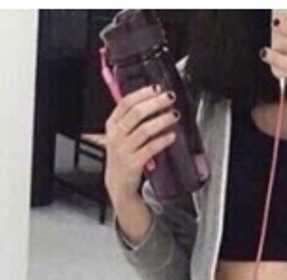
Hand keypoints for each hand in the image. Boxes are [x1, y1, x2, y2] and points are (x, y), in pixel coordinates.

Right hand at [103, 85, 179, 204]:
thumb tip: (153, 100)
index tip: (157, 88)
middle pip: (137, 113)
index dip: (142, 93)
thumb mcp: (120, 135)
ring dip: (162, 120)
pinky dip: (162, 140)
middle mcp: (116, 135)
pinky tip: (172, 136)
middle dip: (156, 103)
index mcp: (112, 124)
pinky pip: (151, 148)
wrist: (118, 184)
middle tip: (170, 98)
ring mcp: (124, 149)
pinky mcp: (134, 163)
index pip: (126, 103)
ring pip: (145, 130)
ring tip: (174, 115)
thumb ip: (132, 119)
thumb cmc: (123, 156)